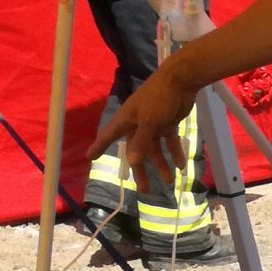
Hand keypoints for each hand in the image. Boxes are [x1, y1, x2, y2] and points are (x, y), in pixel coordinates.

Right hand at [89, 60, 198, 189]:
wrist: (181, 80)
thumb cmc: (159, 98)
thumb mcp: (149, 122)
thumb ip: (141, 142)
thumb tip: (132, 161)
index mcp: (127, 120)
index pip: (109, 135)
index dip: (100, 146)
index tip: (90, 157)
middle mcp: (137, 123)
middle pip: (136, 150)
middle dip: (140, 169)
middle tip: (144, 190)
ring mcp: (153, 123)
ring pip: (155, 149)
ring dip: (161, 164)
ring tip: (168, 182)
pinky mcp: (167, 122)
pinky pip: (169, 141)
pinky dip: (175, 153)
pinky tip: (181, 166)